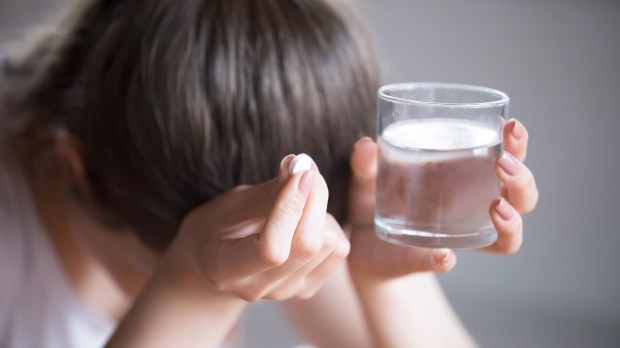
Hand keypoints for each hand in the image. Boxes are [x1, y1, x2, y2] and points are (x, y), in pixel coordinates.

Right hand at [166, 155, 349, 300]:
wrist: (215, 263)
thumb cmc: (217, 227)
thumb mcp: (232, 204)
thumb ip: (268, 191)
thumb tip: (300, 166)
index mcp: (226, 270)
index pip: (271, 250)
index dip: (290, 207)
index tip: (300, 171)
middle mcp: (258, 287)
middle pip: (307, 246)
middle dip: (314, 199)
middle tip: (306, 170)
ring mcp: (286, 292)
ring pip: (328, 244)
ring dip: (321, 211)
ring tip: (299, 200)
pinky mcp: (308, 288)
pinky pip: (338, 249)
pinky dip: (330, 225)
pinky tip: (308, 219)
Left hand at [347, 119, 538, 279]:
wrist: (358, 240)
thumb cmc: (378, 198)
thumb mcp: (370, 175)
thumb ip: (368, 162)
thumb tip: (367, 144)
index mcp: (468, 179)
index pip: (509, 159)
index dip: (518, 144)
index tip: (511, 126)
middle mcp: (475, 209)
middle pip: (522, 197)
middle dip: (522, 179)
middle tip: (502, 162)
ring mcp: (459, 238)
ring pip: (509, 239)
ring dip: (512, 221)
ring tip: (497, 205)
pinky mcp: (428, 260)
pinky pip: (445, 263)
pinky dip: (445, 260)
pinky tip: (445, 255)